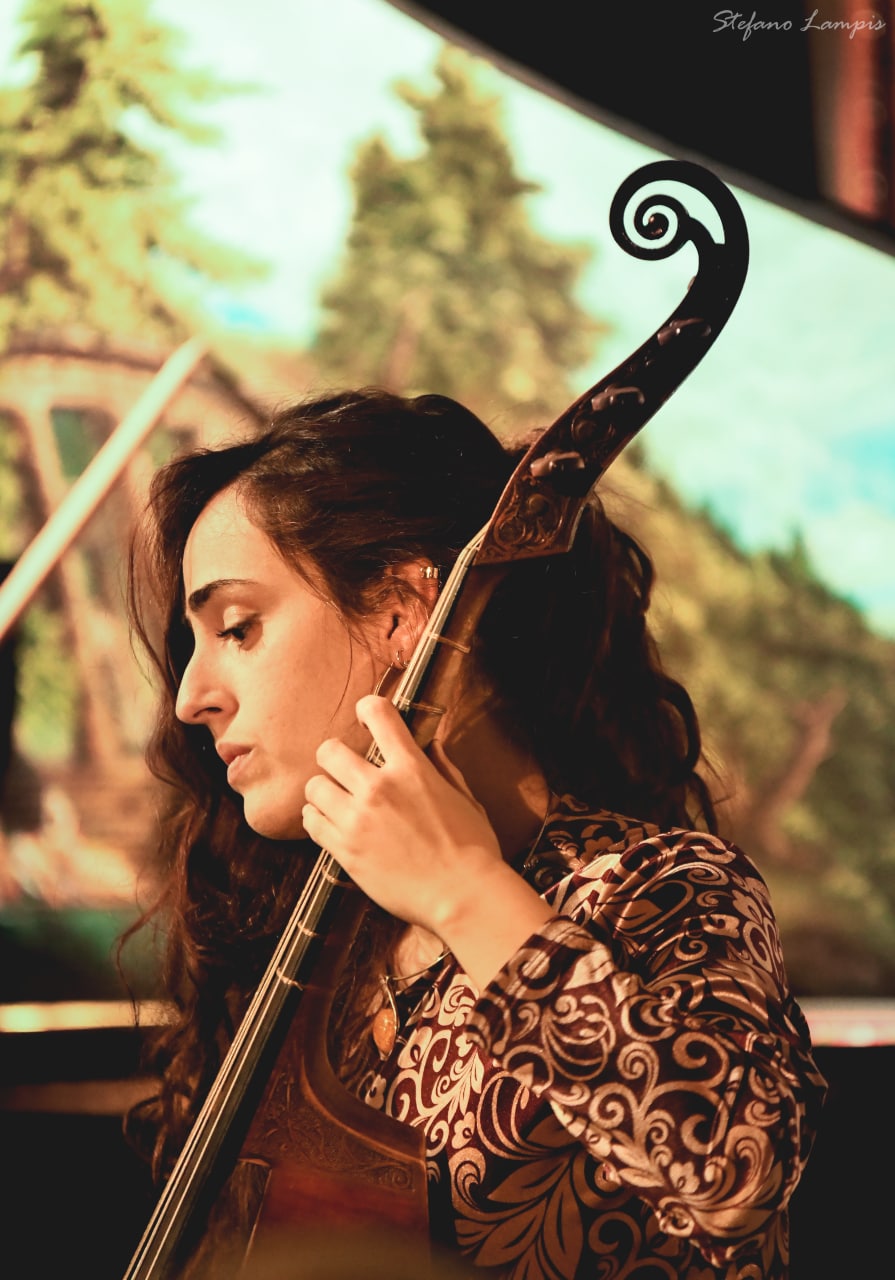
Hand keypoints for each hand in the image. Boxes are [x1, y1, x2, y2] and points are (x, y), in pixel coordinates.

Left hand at [302, 694, 503, 938]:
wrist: (462, 896)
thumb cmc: (473, 848)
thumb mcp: (465, 797)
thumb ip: (442, 767)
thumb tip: (430, 745)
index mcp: (412, 768)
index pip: (378, 714)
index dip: (367, 708)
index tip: (365, 716)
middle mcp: (379, 787)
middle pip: (329, 751)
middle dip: (334, 757)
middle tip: (343, 771)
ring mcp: (358, 819)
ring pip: (314, 787)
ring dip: (324, 792)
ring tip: (336, 803)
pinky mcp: (345, 849)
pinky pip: (311, 822)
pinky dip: (317, 820)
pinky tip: (332, 825)